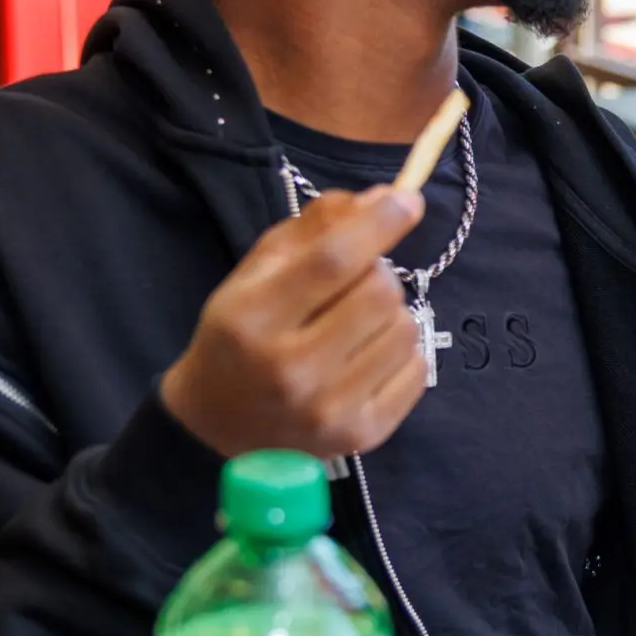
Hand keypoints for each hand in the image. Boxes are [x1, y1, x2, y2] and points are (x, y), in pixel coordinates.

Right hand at [160, 186, 429, 459]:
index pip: (332, 260)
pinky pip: (417, 369)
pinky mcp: (362, 435)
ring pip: (405, 329)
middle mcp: (291, 370)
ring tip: (356, 324)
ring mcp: (330, 410)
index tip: (407, 199)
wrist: (219, 426)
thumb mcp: (257, 274)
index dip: (378, 225)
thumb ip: (315, 230)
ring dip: (390, 314)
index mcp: (253, 319)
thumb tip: (383, 199)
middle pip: (379, 292)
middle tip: (356, 281)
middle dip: (377, 273)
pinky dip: (401, 352)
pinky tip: (367, 356)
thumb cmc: (241, 337)